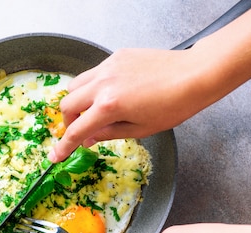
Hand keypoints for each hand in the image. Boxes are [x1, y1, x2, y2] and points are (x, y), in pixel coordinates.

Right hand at [49, 1, 250, 162]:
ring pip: (76, 85)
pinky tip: (112, 92)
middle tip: (80, 129)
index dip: (64, 146)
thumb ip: (108, 133)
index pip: (76, 130)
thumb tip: (88, 139)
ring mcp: (108, 67)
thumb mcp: (140, 130)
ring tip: (93, 109)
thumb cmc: (173, 107)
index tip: (55, 156)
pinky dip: (94, 85)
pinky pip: (93, 73)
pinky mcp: (116, 56)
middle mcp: (103, 85)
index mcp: (109, 107)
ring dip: (77, 101)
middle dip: (69, 121)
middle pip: (67, 104)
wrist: (195, 75)